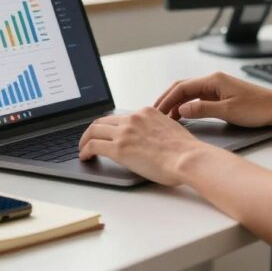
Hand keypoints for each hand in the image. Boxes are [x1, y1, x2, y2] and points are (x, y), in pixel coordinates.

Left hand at [78, 107, 208, 185]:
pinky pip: (93, 146)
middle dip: (91, 131)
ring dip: (84, 141)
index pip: (119, 117)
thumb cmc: (185, 150)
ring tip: (82, 150)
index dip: (108, 126)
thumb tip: (147, 139)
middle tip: (87, 141)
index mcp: (145, 113)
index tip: (105, 133)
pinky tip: (85, 157)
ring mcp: (125, 132)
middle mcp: (133, 119)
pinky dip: (85, 151)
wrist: (188, 158)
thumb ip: (154, 129)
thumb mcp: (169, 129)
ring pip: (93, 131)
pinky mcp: (119, 149)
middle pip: (102, 121)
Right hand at [154, 71, 271, 127]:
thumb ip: (203, 109)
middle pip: (183, 87)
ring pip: (190, 93)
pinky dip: (188, 106)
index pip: (182, 87)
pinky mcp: (222, 95)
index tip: (157, 112)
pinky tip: (183, 116)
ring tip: (166, 118)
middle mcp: (214, 80)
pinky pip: (199, 98)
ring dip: (177, 104)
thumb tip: (182, 109)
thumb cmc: (258, 108)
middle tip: (156, 114)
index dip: (167, 99)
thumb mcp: (228, 110)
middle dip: (168, 100)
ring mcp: (217, 87)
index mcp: (214, 80)